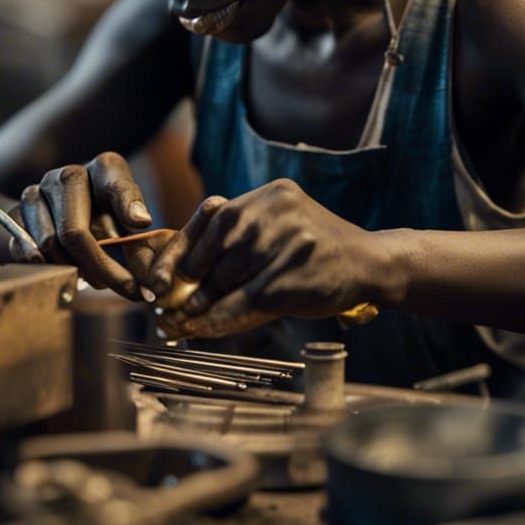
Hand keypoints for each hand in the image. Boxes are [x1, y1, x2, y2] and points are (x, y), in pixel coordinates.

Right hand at [9, 152, 164, 299]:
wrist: (66, 208)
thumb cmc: (108, 209)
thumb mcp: (129, 208)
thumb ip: (135, 213)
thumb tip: (141, 221)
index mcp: (101, 168)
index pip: (116, 187)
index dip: (128, 210)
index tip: (142, 230)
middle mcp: (63, 176)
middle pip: (74, 232)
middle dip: (98, 267)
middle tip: (121, 287)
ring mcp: (35, 194)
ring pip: (48, 245)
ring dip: (73, 270)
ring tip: (96, 280)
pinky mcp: (15, 215)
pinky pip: (26, 251)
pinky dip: (48, 269)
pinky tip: (69, 274)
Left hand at [144, 179, 375, 337]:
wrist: (369, 264)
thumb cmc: (313, 253)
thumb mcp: (277, 230)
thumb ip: (236, 243)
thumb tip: (176, 276)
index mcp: (269, 195)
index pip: (211, 219)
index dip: (178, 252)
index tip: (155, 280)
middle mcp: (277, 211)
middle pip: (215, 251)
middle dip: (191, 284)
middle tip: (170, 308)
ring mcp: (288, 243)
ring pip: (226, 279)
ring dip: (202, 305)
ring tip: (187, 321)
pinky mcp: (293, 278)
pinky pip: (244, 303)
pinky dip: (219, 319)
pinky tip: (203, 329)